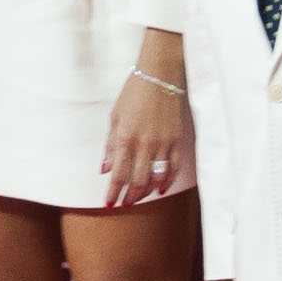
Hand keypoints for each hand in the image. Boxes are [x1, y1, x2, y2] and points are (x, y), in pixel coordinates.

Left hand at [98, 31, 191, 207]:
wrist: (159, 75)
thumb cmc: (134, 93)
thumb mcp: (114, 117)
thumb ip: (110, 145)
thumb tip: (105, 168)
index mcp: (125, 137)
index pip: (118, 174)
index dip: (113, 192)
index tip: (109, 202)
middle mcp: (144, 144)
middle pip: (137, 181)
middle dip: (130, 197)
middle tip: (124, 204)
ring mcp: (162, 143)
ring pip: (156, 178)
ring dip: (146, 192)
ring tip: (139, 197)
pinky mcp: (176, 140)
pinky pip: (173, 167)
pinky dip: (168, 181)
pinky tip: (161, 189)